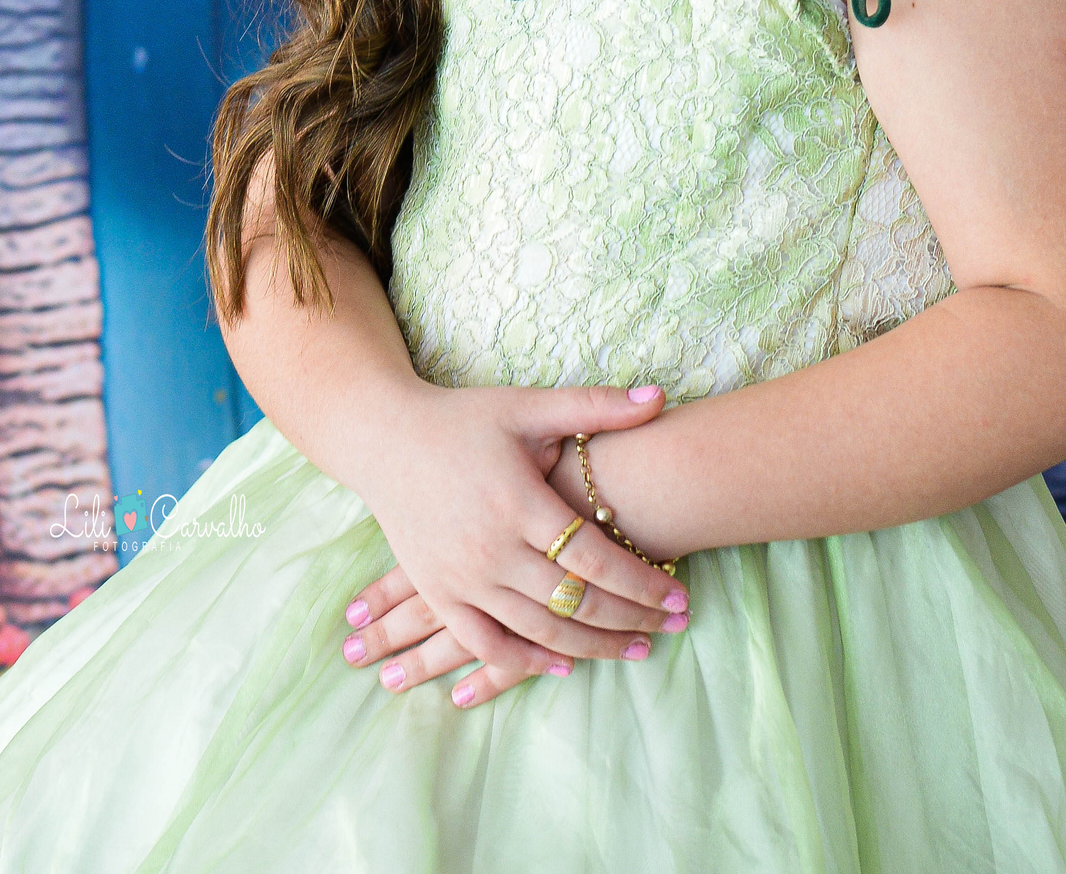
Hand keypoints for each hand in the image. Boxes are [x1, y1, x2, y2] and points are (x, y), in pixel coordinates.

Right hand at [341, 381, 689, 707]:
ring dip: (594, 645)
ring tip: (637, 649)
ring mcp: (462, 577)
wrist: (384, 438)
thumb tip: (660, 399)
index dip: (643, 582)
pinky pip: (487, 643)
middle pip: (576, 601)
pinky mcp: (439, 593)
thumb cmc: (462, 419)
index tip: (681, 595)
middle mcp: (491, 548)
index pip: (595, 558)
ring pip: (539, 630)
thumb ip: (593, 406)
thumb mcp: (526, 406)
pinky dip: (527, 662)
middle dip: (632, 618)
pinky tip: (567, 665)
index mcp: (519, 501)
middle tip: (674, 626)